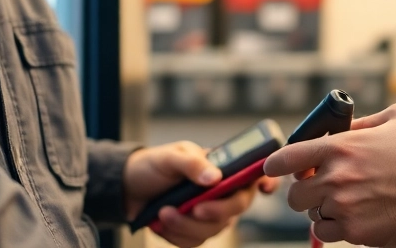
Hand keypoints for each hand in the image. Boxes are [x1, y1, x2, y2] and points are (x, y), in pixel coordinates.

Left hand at [124, 141, 277, 247]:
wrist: (129, 187)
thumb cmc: (155, 165)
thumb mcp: (170, 157)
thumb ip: (192, 164)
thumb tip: (215, 178)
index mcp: (223, 167)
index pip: (254, 173)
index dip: (267, 180)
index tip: (265, 188)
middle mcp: (223, 191)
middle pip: (238, 206)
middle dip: (217, 210)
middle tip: (194, 209)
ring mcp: (211, 213)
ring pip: (215, 229)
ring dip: (187, 225)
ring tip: (163, 212)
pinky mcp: (195, 231)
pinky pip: (195, 241)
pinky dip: (176, 235)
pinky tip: (160, 224)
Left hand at [262, 104, 395, 247]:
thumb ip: (364, 121)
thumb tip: (346, 126)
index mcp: (341, 147)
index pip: (288, 157)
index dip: (277, 163)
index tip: (276, 167)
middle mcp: (337, 178)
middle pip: (295, 195)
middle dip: (306, 192)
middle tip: (322, 188)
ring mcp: (345, 208)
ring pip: (312, 216)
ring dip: (324, 211)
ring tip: (347, 203)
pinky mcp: (358, 232)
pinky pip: (329, 234)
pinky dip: (337, 229)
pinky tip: (355, 218)